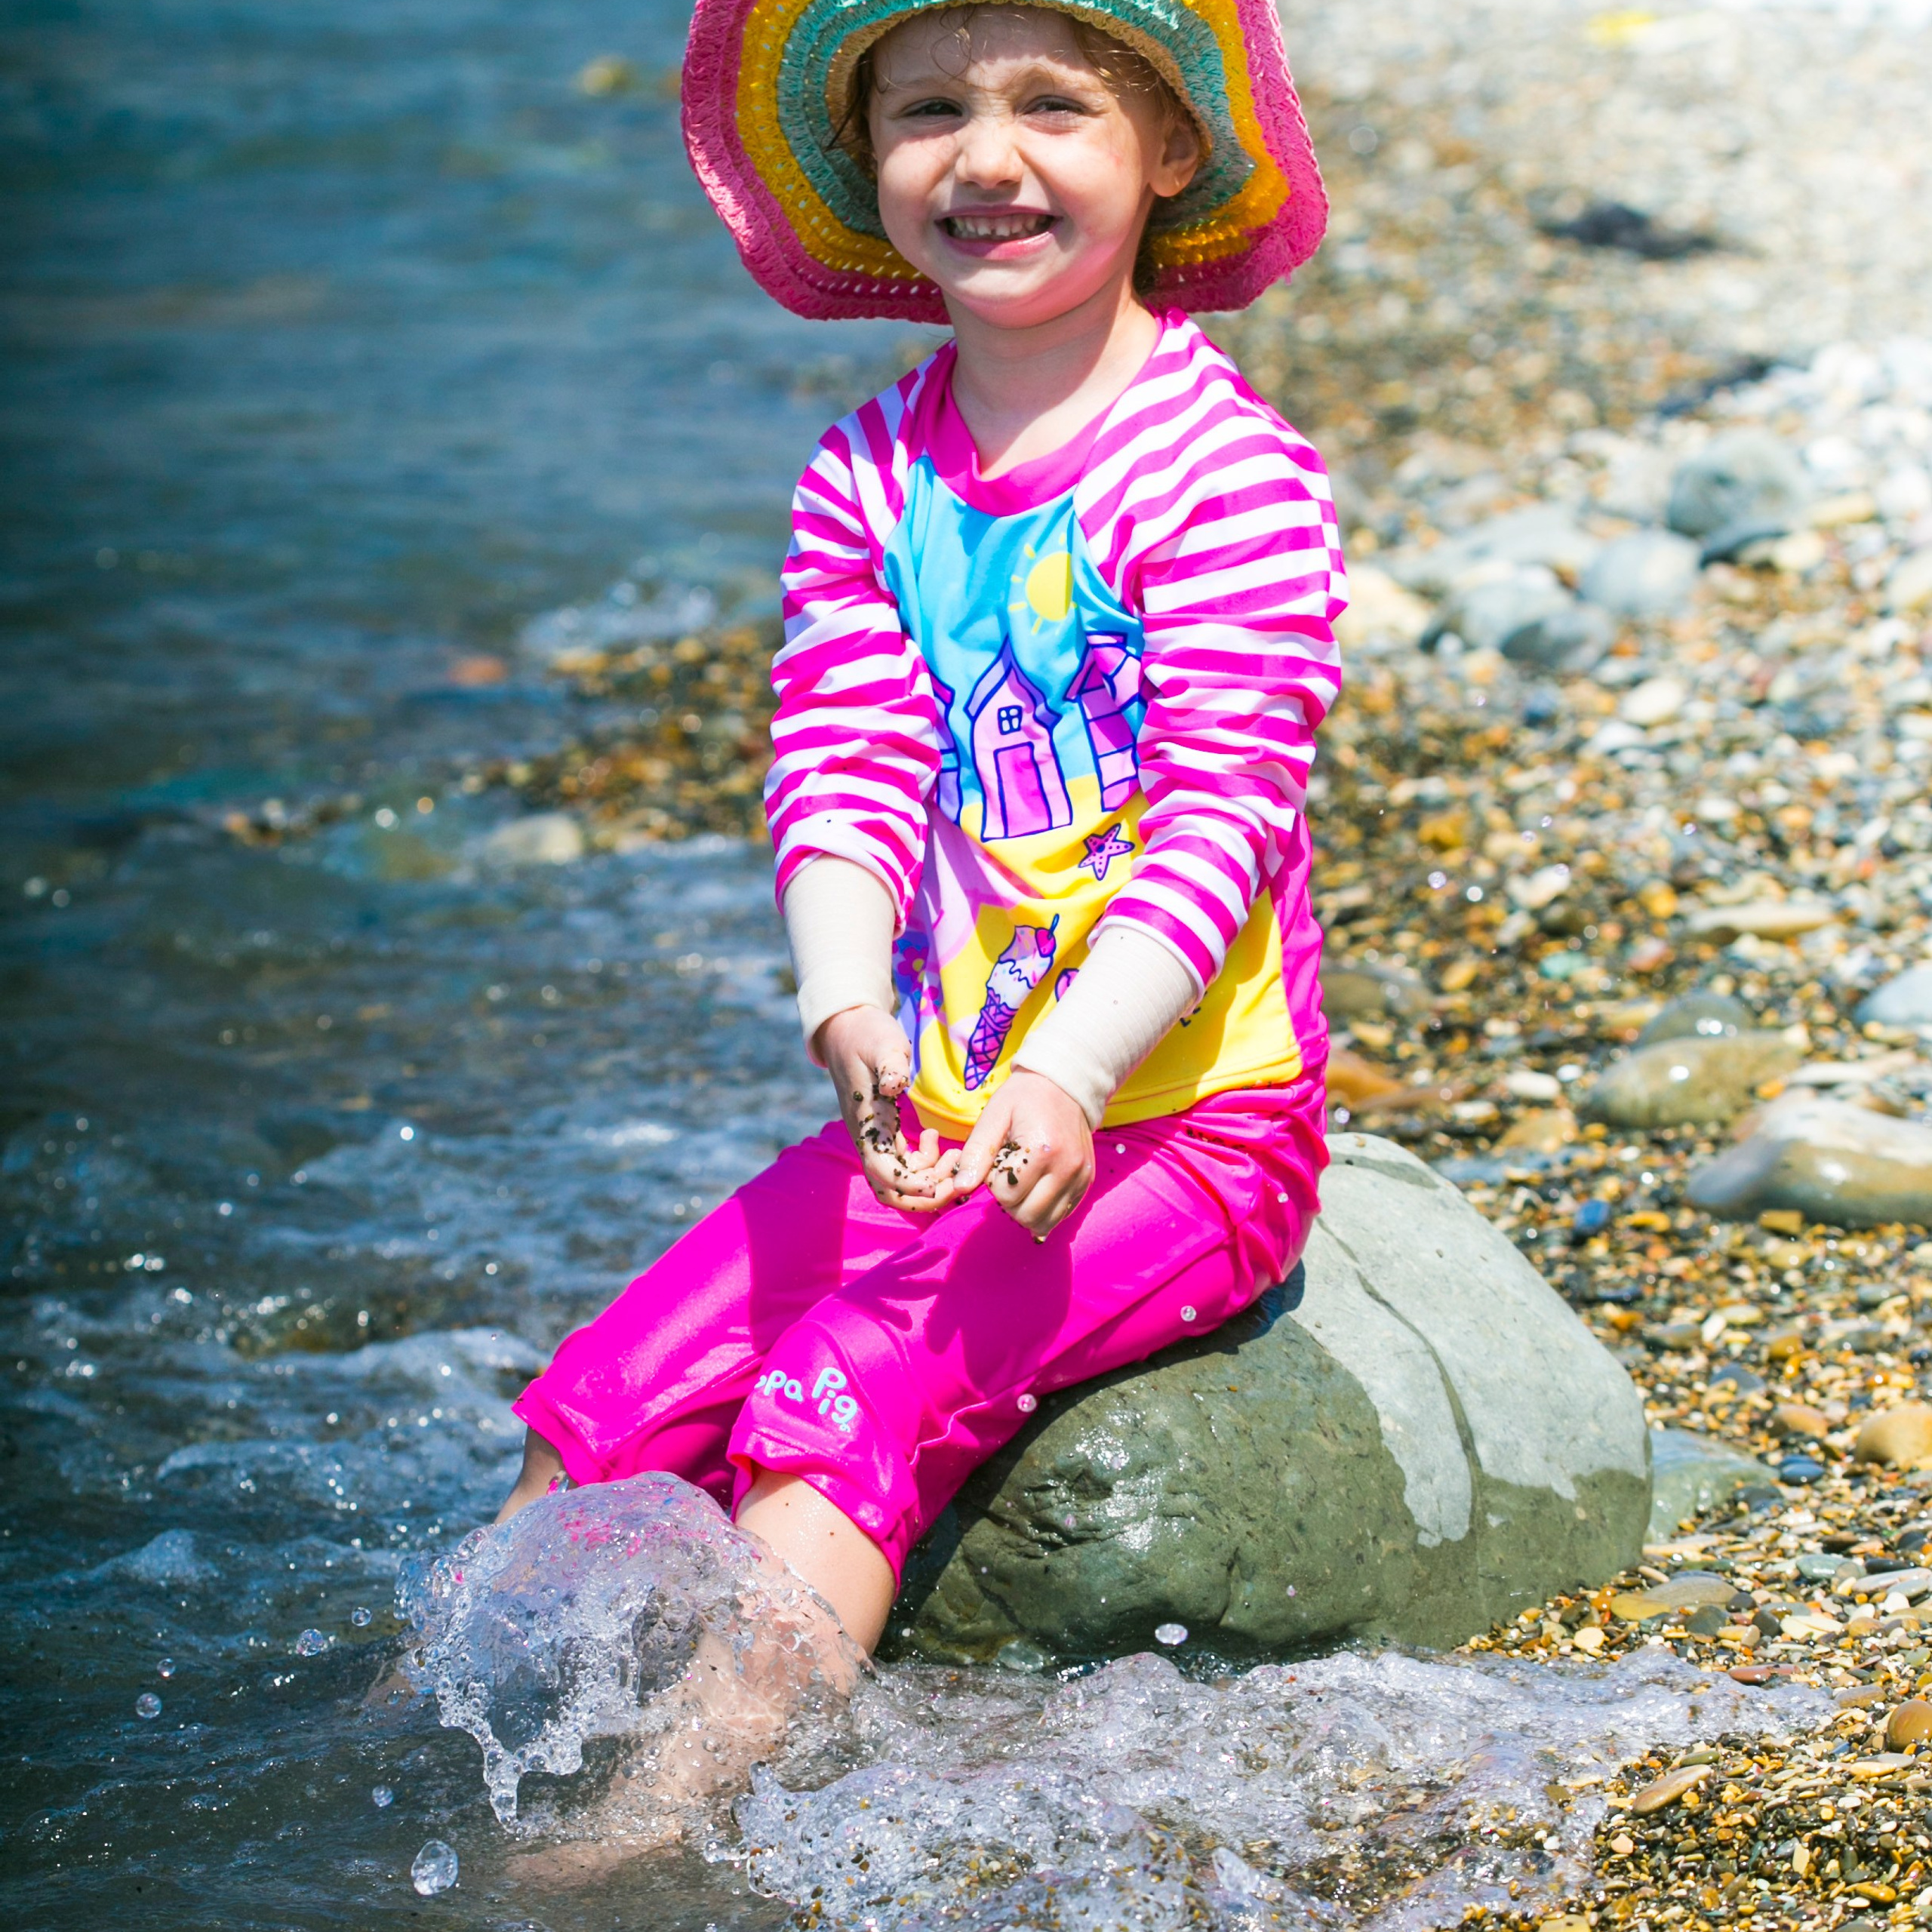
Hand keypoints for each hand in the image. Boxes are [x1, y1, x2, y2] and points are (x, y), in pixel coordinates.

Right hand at [815, 1005, 949, 1210]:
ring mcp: (875, 1138)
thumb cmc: (867, 1035)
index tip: (941, 1181)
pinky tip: (936, 1139)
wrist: (848, 1029)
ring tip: (954, 1157)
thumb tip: (896, 1085)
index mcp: (866, 1124)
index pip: (884, 1173)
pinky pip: (904, 1165)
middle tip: (957, 1180)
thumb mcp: (882, 1044)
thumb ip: (890, 1064)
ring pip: (899, 1183)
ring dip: (929, 1182)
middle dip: (924, 1196)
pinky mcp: (884, 1134)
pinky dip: (925, 1164)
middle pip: (890, 1191)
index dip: (912, 1185)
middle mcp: (868, 1139)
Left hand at [944, 1069, 1093, 1238]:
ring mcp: (1081, 1177)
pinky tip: (1037, 1188)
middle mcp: (1067, 1167)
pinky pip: (1061, 1215)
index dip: (993, 1182)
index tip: (998, 1160)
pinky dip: (1044, 1210)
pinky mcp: (1086, 1183)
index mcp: (1042, 1149)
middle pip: (1026, 1214)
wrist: (1064, 1085)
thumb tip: (960, 1187)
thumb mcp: (993, 1116)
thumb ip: (976, 1153)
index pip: (1007, 1195)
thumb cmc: (1023, 1098)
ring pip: (1045, 1222)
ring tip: (1022, 1182)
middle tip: (1008, 1172)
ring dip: (1025, 1210)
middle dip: (1008, 1200)